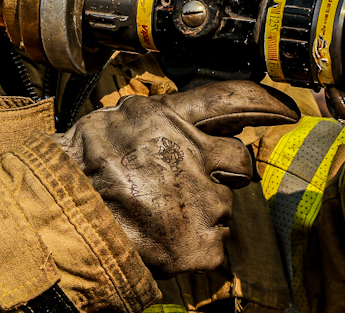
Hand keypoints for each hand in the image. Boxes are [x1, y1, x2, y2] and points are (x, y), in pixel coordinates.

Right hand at [53, 80, 299, 275]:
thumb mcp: (112, 122)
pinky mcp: (200, 244)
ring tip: (159, 214)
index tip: (287, 110)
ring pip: (225, 206)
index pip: (233, 99)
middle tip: (188, 183)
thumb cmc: (76, 173)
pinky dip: (194, 245)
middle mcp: (192, 155)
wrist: (58, 222)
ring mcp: (199, 201)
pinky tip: (164, 238)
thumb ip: (152, 117)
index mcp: (168, 118)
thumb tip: (178, 115)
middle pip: (239, 160)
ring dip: (202, 211)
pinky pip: (215, 244)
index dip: (266, 103)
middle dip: (226, 172)